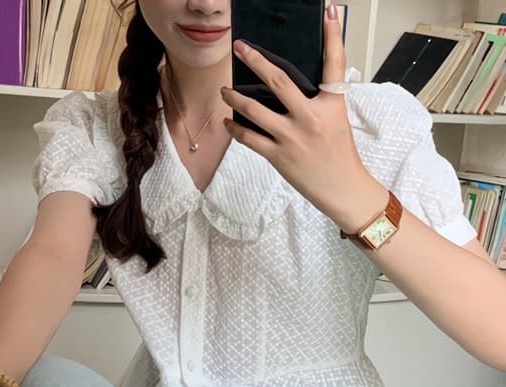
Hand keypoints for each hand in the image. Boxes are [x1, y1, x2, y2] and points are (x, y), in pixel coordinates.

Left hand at [221, 5, 384, 231]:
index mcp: (332, 104)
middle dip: (256, 61)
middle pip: (279, 81)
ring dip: (235, 97)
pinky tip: (228, 122)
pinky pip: (250, 138)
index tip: (327, 12)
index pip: (335, 63)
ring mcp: (293, 137)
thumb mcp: (337, 121)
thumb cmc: (341, 155)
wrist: (344, 189)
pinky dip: (236, 129)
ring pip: (255, 110)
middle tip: (240, 47)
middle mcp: (311, 117)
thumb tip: (290, 88)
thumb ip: (319, 101)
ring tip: (224, 90)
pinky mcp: (279, 156)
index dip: (332, 36)